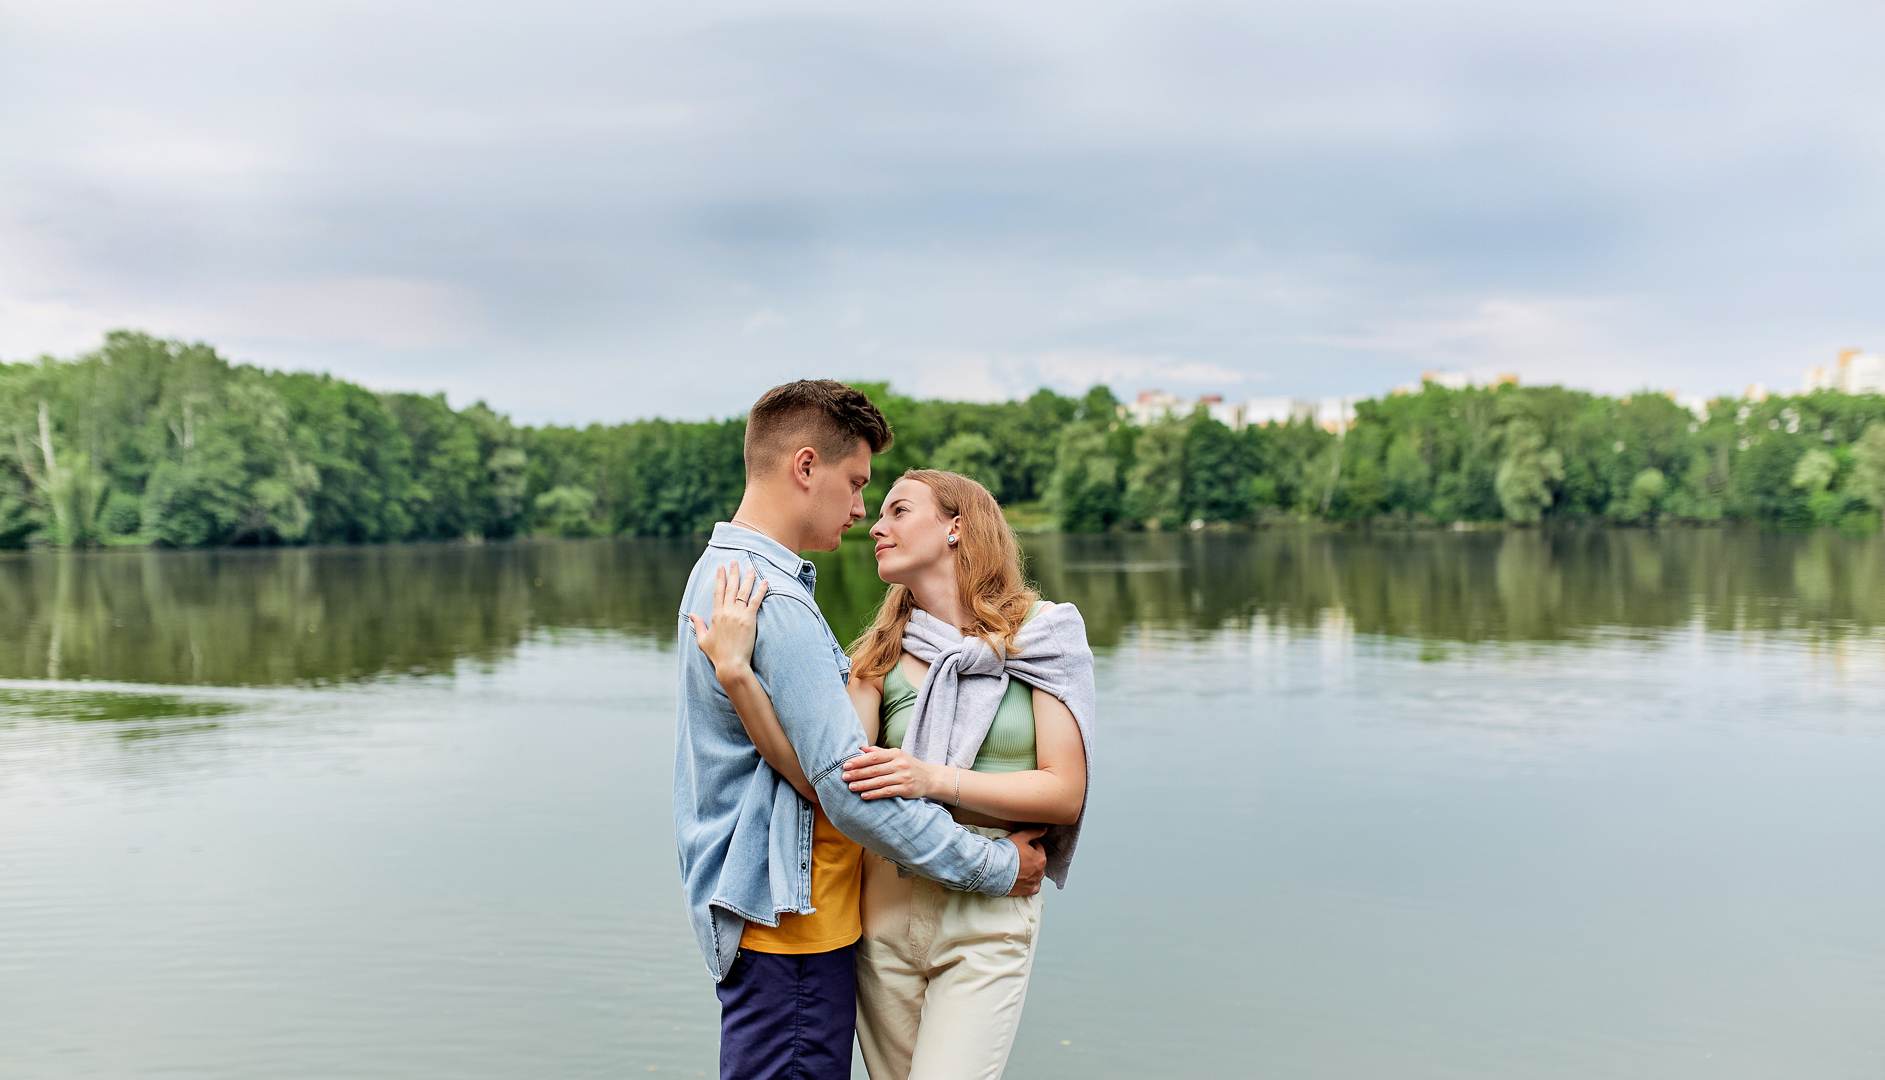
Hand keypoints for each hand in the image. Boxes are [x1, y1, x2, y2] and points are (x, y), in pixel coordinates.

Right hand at [686, 563, 768, 677]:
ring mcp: (738, 615)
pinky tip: (765, 581)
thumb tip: (692, 615)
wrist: (731, 664)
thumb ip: (698, 625)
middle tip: (735, 561)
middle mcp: (726, 612)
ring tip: (751, 567)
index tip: (721, 567)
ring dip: (748, 578)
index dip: (719, 578)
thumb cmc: (717, 655)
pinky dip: (761, 590)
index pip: (718, 591)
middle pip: (730, 588)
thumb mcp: (703, 640)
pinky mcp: (749, 620)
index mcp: (715, 615)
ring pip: (743, 592)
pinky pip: (756, 601)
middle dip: (733, 573)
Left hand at [841, 746, 942, 800]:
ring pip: (879, 781)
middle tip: (844, 776)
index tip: (846, 765)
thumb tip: (860, 748)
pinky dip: (875, 794)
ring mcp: (903, 777)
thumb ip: (878, 752)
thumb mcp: (896, 755)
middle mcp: (899, 764)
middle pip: (875, 769)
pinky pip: (887, 792)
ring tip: (850, 787)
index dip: (859, 761)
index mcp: (895, 753)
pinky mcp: (906, 789)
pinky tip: (864, 795)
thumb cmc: (909, 765)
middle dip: (858, 773)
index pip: (874, 757)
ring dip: (863, 784)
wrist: (930, 778)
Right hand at [1005, 826, 1046, 896]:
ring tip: (1021, 866)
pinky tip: (1026, 880)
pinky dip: (1032, 884)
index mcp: (1041, 859)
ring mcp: (1033, 883)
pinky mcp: (1026, 891)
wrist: (995, 869)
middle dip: (1032, 857)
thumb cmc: (1008, 853)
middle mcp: (1039, 872)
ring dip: (1032, 870)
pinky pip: (1034, 888)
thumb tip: (1044, 829)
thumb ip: (1034, 832)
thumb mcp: (1021, 836)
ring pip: (1037, 875)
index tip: (1022, 844)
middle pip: (1038, 862)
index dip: (1031, 844)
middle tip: (1020, 854)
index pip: (1039, 848)